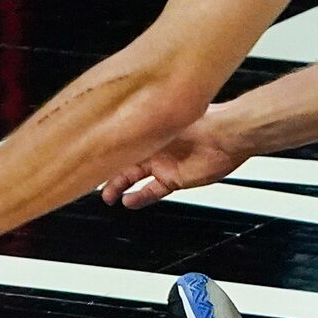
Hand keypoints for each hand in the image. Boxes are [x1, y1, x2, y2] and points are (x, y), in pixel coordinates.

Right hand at [101, 107, 246, 210]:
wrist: (229, 136)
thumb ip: (144, 122)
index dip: (105, 151)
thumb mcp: (167, 118)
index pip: (121, 142)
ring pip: (134, 178)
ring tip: (108, 197)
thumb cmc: (203, 121)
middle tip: (93, 183)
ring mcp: (162, 164)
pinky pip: (152, 191)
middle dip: (107, 172)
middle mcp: (152, 147)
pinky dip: (140, 197)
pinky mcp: (173, 179)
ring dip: (120, 188)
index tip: (89, 159)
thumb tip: (120, 116)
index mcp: (148, 129)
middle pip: (123, 162)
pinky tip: (128, 202)